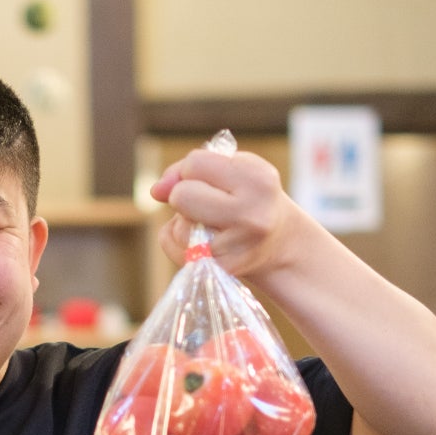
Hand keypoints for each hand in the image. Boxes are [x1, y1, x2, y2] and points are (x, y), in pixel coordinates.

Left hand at [148, 146, 309, 284]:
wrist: (280, 243)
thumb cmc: (248, 197)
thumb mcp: (231, 170)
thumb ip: (187, 170)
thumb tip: (156, 190)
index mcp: (258, 179)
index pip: (195, 163)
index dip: (193, 170)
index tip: (211, 180)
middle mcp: (252, 214)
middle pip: (181, 196)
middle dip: (184, 195)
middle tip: (206, 202)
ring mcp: (237, 247)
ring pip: (177, 226)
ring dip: (183, 221)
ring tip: (211, 223)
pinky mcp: (222, 270)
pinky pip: (172, 247)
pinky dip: (176, 241)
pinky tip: (201, 241)